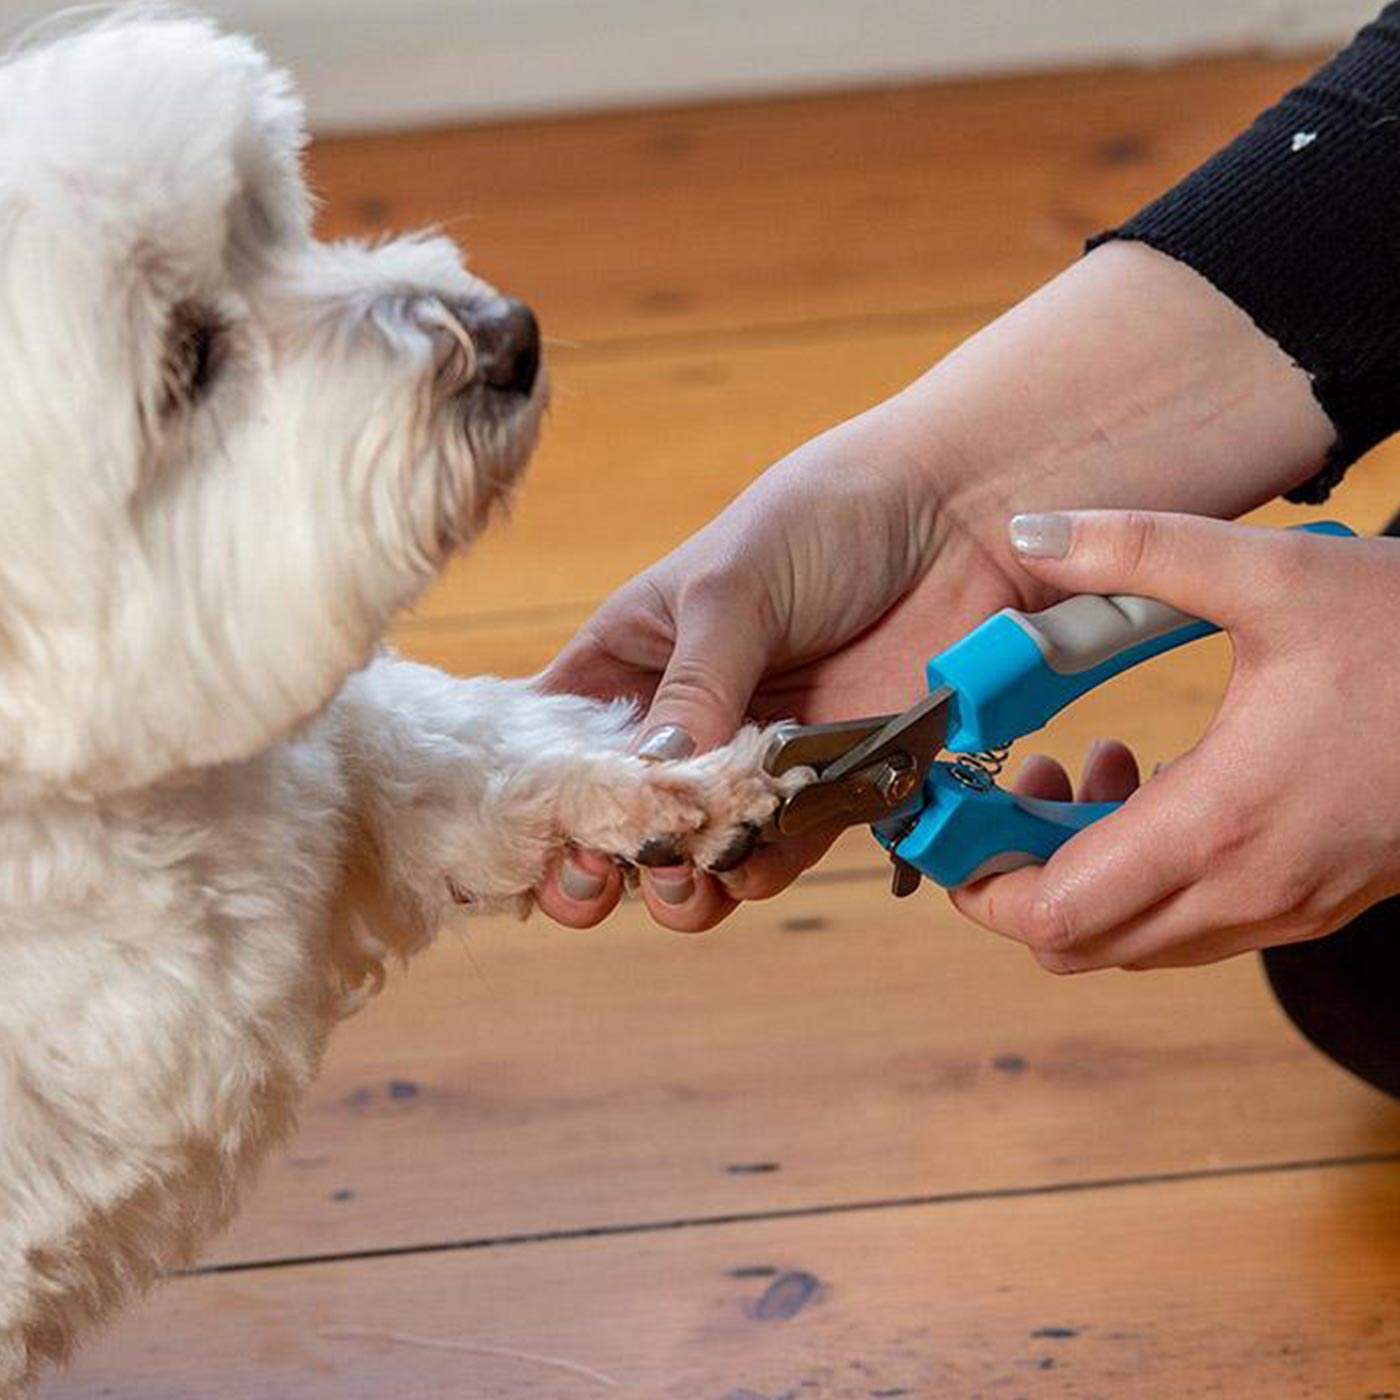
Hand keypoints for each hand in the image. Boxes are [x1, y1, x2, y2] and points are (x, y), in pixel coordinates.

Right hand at [535, 405, 1038, 930]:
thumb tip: (649, 783)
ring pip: (692, 854)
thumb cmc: (823, 519)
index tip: (533, 836)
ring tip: (688, 872)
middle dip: (598, 860)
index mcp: (629, 660)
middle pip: (615, 819)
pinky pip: (777, 851)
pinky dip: (760, 868)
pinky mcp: (826, 788)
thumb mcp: (732, 588)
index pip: (556, 744)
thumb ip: (692, 688)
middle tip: (604, 870)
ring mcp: (750, 761)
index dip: (536, 797)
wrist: (956, 519)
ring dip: (681, 882)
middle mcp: (680, 720)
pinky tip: (754, 858)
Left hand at [953, 510, 1399, 971]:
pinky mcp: (1309, 900)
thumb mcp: (1274, 576)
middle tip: (1010, 787)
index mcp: (1220, 826)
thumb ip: (1139, 550)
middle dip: (1018, 877)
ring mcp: (1283, 907)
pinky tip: (1152, 784)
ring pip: (1135, 940)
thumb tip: (1032, 532)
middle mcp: (1247, 891)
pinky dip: (1143, 875)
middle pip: (1079, 942)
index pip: (1056, 914)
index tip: (955, 823)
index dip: (980, 886)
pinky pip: (1191, 922)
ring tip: (1080, 770)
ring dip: (1082, 874)